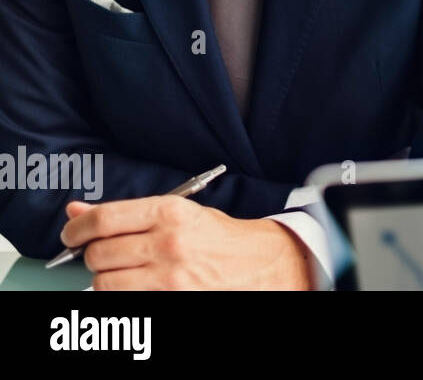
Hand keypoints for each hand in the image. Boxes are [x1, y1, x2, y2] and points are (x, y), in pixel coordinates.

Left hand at [62, 196, 312, 289]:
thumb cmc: (220, 237)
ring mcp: (169, 276)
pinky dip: (122, 294)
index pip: (102, 220)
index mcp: (170, 212)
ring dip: (105, 278)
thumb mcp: (179, 213)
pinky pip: (124, 301)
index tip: (71, 235)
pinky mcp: (171, 298)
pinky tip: (137, 285)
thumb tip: (77, 213)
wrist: (261, 263)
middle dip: (93, 255)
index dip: (76, 230)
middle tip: (103, 253)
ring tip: (122, 271)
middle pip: (98, 254)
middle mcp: (167, 242)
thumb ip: (127, 214)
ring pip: (105, 282)